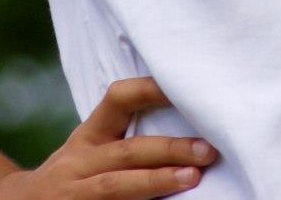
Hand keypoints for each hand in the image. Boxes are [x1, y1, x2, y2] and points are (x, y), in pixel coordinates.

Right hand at [0, 76, 218, 198]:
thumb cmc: (75, 176)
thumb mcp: (89, 150)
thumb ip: (125, 138)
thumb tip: (192, 122)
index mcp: (88, 137)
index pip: (118, 100)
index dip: (150, 91)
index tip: (185, 90)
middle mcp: (79, 162)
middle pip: (126, 152)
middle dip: (168, 149)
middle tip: (207, 150)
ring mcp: (74, 194)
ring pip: (116, 186)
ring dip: (156, 181)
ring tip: (192, 178)